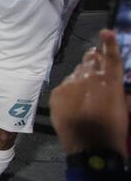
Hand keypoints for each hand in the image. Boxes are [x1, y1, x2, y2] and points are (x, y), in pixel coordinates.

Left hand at [50, 30, 129, 157]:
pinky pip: (65, 85)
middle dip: (93, 61)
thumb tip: (121, 83)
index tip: (106, 32)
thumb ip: (123, 92)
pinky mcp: (57, 93)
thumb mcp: (126, 109)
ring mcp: (71, 85)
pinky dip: (70, 90)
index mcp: (111, 82)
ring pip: (76, 73)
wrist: (91, 149)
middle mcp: (90, 78)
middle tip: (94, 66)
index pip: (111, 57)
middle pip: (90, 61)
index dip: (109, 43)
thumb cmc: (114, 131)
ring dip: (81, 77)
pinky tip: (74, 103)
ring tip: (85, 94)